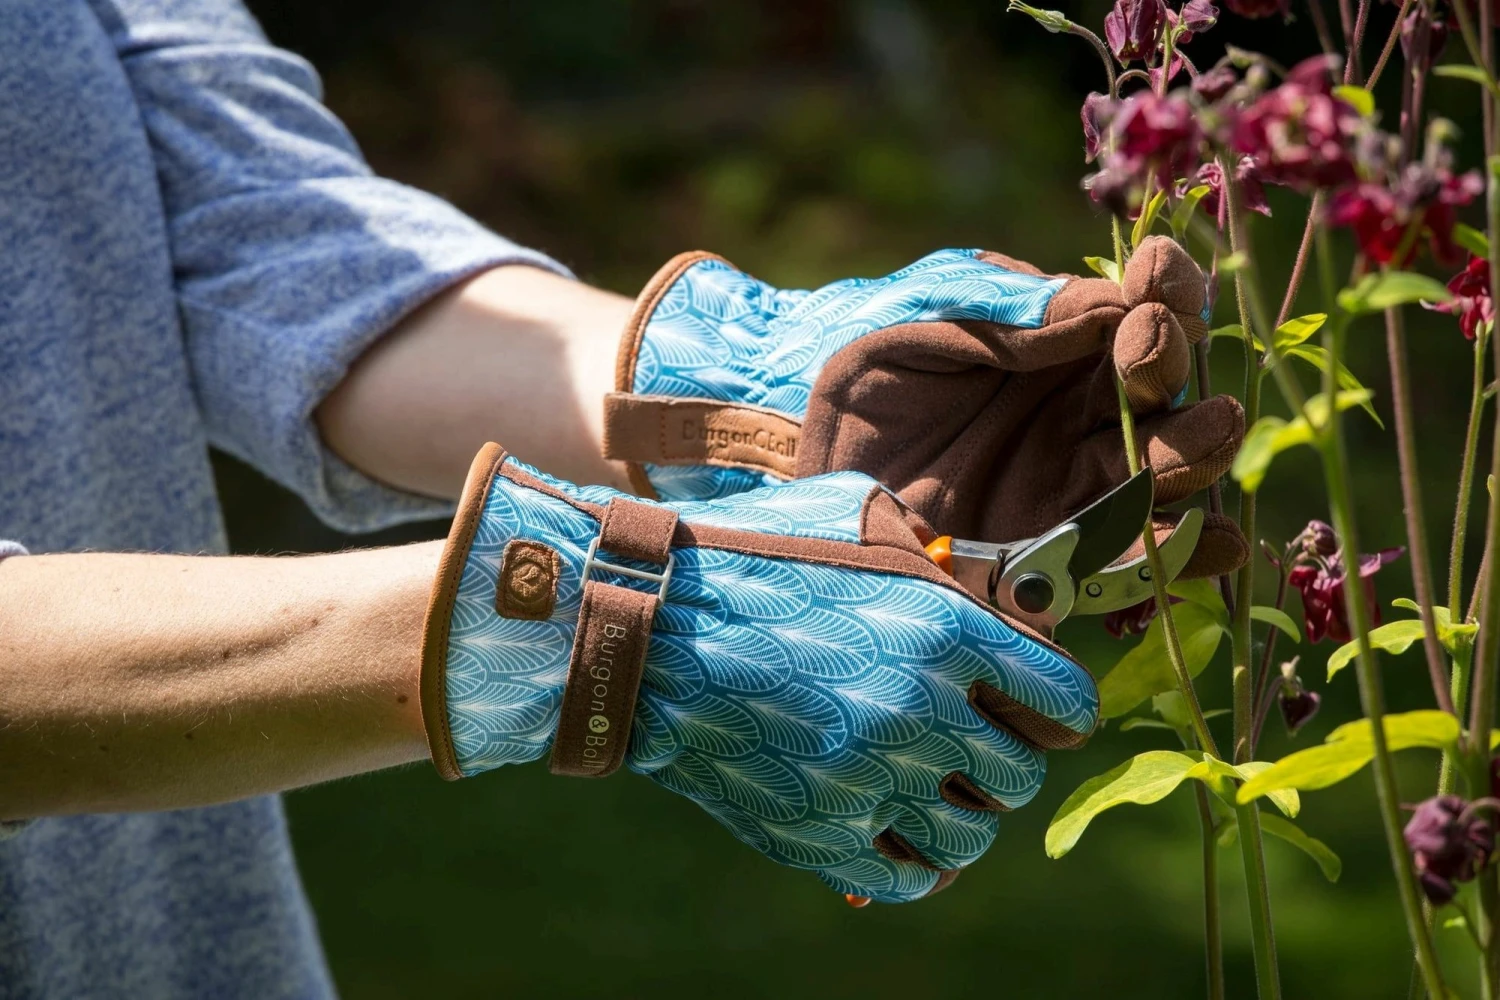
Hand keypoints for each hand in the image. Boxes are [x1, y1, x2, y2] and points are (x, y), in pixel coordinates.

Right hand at [421, 444, 1098, 901]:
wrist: (643, 624)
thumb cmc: (747, 555)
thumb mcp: (852, 509)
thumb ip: (932, 548)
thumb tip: (982, 584)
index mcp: (945, 630)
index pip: (1066, 704)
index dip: (1059, 710)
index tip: (1040, 713)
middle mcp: (921, 712)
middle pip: (1023, 777)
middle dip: (1003, 758)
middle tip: (969, 742)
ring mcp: (869, 782)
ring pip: (974, 836)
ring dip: (960, 811)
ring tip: (928, 785)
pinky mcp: (819, 836)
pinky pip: (911, 880)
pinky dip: (916, 861)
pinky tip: (893, 825)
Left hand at [605, 237, 1246, 579]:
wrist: (785, 448)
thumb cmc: (859, 362)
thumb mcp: (924, 315)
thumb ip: (1010, 310)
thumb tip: (1111, 303)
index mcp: (1065, 335)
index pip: (1148, 303)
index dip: (1169, 287)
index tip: (1156, 277)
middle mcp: (1085, 406)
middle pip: (1168, 387)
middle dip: (1171, 363)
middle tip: (1141, 351)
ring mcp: (1075, 482)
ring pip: (1168, 470)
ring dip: (1196, 451)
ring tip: (1202, 433)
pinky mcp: (1056, 556)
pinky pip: (1135, 560)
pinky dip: (1184, 556)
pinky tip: (1216, 545)